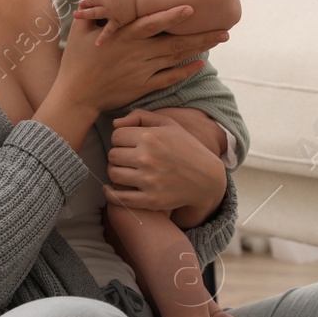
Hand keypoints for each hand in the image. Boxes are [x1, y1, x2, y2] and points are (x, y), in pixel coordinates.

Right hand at [58, 6, 228, 116]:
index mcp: (123, 36)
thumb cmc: (77, 61)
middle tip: (225, 28)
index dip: (171, 16)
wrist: (77, 96)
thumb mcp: (81, 29)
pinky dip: (185, 71)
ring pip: (176, 58)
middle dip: (201, 35)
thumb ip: (95, 2)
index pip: (151, 23)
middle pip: (174, 42)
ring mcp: (142, 71)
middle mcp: (137, 53)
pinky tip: (201, 63)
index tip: (192, 8)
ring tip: (219, 39)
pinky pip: (169, 78)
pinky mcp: (143, 86)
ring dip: (199, 49)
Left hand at [75, 0, 141, 43]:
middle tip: (78, 4)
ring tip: (76, 16)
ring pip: (94, 13)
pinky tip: (97, 44)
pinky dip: (103, 38)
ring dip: (84, 14)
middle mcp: (105, 0)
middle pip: (91, 0)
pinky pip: (108, 30)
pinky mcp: (116, 21)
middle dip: (83, 2)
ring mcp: (109, 11)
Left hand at [102, 109, 226, 213]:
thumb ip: (140, 116)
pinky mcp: (150, 200)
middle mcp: (147, 158)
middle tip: (126, 158)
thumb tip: (115, 123)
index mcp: (150, 137)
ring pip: (113, 174)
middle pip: (112, 155)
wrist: (206, 179)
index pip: (116, 136)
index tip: (128, 144)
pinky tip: (112, 189)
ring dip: (115, 172)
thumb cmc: (186, 148)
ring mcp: (148, 180)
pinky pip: (119, 197)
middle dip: (118, 155)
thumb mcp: (168, 124)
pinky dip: (111, 194)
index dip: (120, 139)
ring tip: (124, 171)